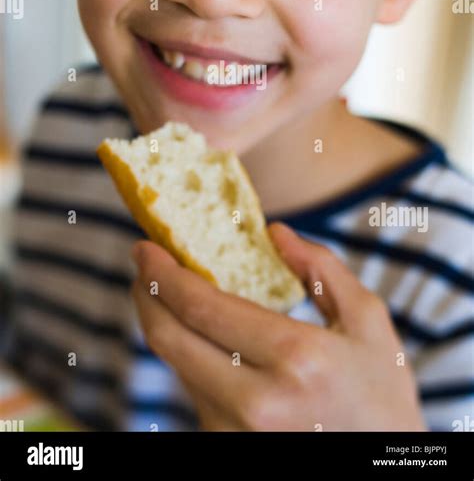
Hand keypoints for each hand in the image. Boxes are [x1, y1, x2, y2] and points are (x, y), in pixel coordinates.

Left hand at [131, 223, 425, 430]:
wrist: (383, 465)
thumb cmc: (381, 394)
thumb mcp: (368, 321)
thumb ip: (321, 269)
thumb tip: (275, 232)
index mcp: (295, 358)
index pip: (202, 307)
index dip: (163, 273)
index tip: (146, 248)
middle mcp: (257, 402)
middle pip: (169, 340)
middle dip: (146, 295)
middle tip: (143, 265)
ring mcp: (236, 432)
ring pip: (178, 367)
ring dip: (166, 324)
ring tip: (172, 295)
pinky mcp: (226, 447)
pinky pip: (194, 392)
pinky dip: (188, 357)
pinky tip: (200, 337)